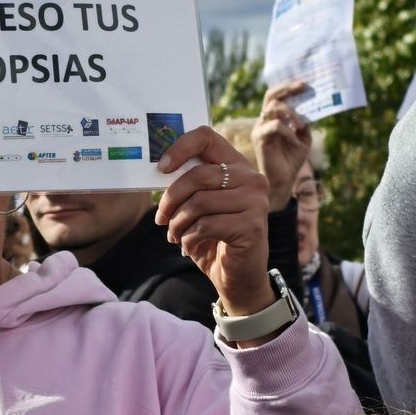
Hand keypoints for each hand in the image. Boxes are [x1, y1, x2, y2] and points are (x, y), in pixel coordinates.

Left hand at [153, 126, 275, 317]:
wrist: (238, 277)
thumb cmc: (215, 237)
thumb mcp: (200, 205)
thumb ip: (189, 184)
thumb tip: (160, 169)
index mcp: (237, 166)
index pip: (207, 137)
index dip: (180, 148)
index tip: (161, 168)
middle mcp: (252, 179)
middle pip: (197, 175)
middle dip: (170, 199)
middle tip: (161, 218)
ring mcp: (255, 202)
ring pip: (198, 203)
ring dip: (177, 223)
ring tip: (175, 235)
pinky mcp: (252, 226)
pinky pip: (206, 225)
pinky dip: (189, 238)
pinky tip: (190, 246)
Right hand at [252, 81, 311, 209]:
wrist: (282, 182)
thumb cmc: (291, 161)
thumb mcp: (303, 139)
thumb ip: (304, 124)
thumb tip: (309, 110)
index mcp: (273, 119)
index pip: (277, 96)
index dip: (289, 88)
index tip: (305, 84)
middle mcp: (264, 121)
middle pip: (270, 95)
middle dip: (287, 88)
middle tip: (302, 86)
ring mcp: (260, 129)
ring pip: (273, 108)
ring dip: (291, 113)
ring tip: (301, 125)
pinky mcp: (260, 138)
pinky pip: (275, 126)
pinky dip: (288, 130)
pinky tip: (295, 138)